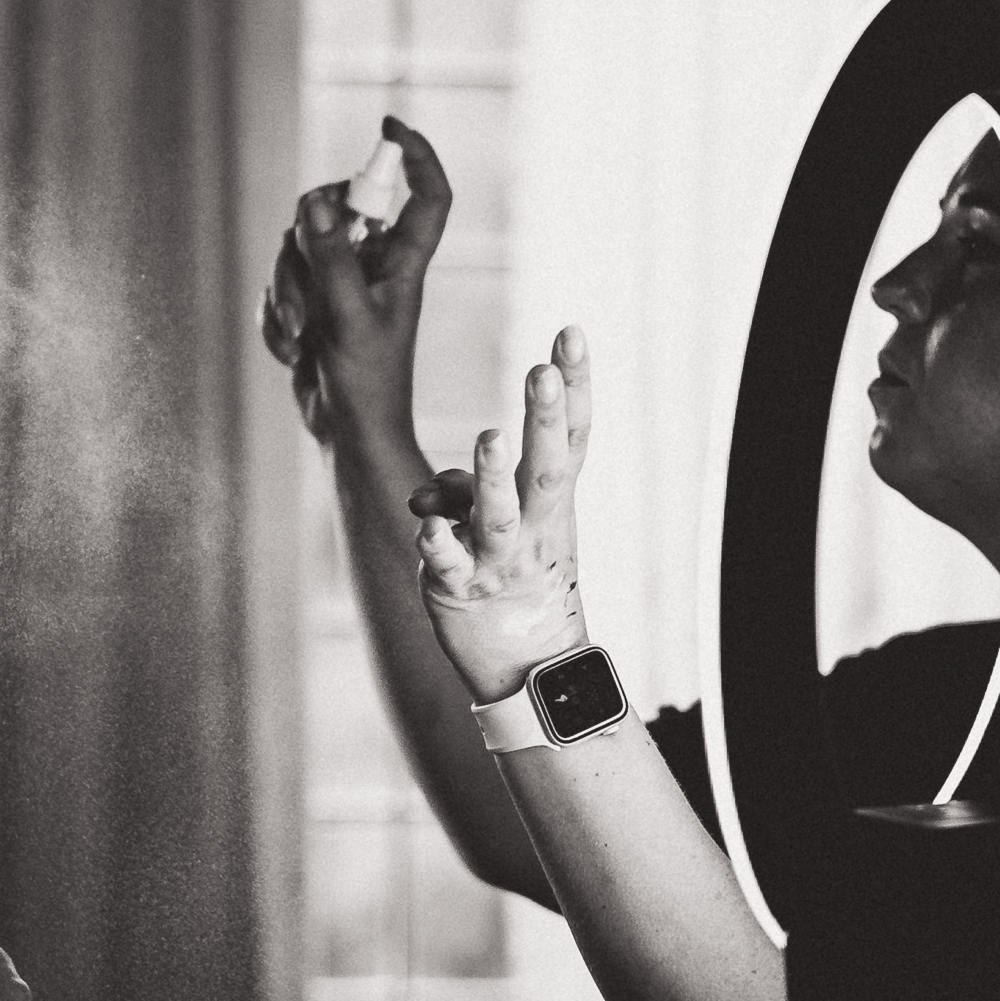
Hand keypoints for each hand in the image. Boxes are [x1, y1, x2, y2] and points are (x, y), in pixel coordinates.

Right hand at [259, 116, 451, 444]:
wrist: (346, 433)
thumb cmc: (366, 383)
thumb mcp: (348, 316)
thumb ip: (332, 257)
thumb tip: (316, 200)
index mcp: (404, 261)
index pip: (424, 194)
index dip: (414, 154)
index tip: (388, 123)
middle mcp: (374, 264)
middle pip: (334, 210)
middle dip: (306, 248)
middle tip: (308, 290)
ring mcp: (340, 283)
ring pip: (295, 249)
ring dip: (288, 294)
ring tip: (303, 335)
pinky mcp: (312, 304)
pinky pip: (278, 286)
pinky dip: (277, 317)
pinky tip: (294, 350)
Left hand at [413, 326, 596, 702]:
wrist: (527, 668)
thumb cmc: (514, 577)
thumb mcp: (503, 523)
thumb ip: (468, 489)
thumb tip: (430, 492)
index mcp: (552, 501)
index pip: (572, 435)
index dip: (575, 384)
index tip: (570, 331)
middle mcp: (535, 526)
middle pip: (547, 466)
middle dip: (546, 418)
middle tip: (543, 370)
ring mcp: (501, 559)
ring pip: (500, 514)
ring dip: (493, 477)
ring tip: (490, 436)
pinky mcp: (462, 589)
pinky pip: (451, 564)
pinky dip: (439, 545)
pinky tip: (424, 526)